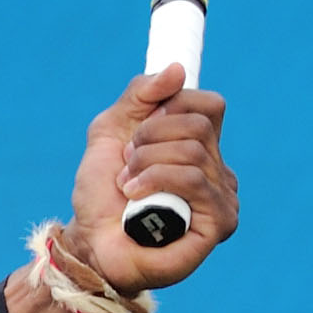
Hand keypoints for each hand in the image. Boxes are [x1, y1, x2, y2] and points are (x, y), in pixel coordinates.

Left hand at [65, 68, 235, 293]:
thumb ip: (139, 95)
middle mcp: (219, 172)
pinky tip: (135, 197)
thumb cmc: (101, 194)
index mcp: (202, 148)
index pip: (209, 104)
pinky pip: (195, 181)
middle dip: (149, 137)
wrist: (88, 242)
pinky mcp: (218, 224)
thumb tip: (178, 70)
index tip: (138, 133)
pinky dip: (157, 180)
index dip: (168, 108)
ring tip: (127, 185)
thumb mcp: (110, 131)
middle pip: (199, 125)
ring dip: (146, 162)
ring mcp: (223, 199)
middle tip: (127, 164)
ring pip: (193, 152)